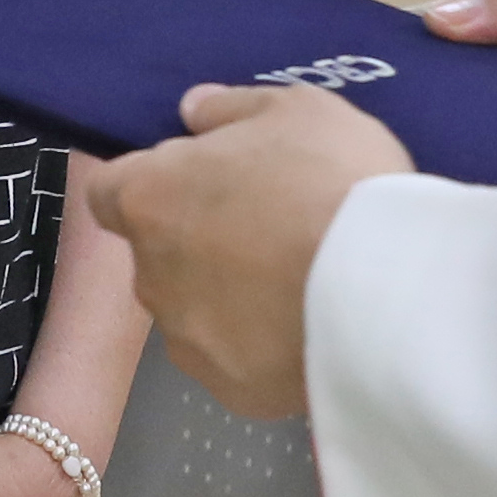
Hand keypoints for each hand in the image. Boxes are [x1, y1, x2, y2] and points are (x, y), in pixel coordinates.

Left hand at [79, 81, 413, 424]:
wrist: (388, 291)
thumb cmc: (332, 180)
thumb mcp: (297, 108)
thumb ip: (231, 107)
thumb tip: (193, 111)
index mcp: (151, 197)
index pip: (107, 191)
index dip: (148, 184)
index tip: (197, 182)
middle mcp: (151, 272)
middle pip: (158, 252)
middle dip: (198, 240)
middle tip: (268, 228)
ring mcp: (187, 337)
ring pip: (193, 309)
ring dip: (227, 294)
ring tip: (297, 283)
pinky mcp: (228, 389)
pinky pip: (234, 358)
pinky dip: (259, 344)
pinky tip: (309, 328)